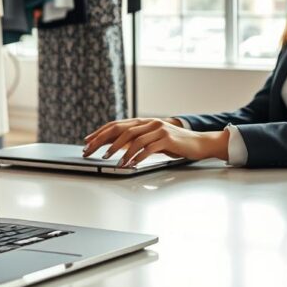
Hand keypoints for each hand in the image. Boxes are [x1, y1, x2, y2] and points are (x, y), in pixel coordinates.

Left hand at [82, 118, 228, 167]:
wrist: (199, 143)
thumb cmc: (174, 144)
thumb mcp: (153, 139)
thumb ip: (137, 140)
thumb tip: (116, 148)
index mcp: (143, 121)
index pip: (116, 125)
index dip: (100, 132)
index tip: (87, 141)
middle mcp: (149, 122)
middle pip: (120, 130)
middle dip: (103, 141)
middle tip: (91, 151)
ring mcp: (158, 129)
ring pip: (133, 139)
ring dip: (119, 151)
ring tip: (110, 160)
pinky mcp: (167, 139)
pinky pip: (148, 148)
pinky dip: (137, 157)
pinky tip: (130, 164)